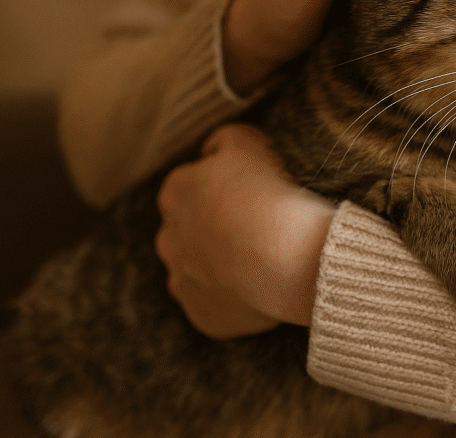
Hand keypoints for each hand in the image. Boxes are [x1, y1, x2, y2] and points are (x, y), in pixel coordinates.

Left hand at [155, 124, 335, 336]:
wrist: (287, 257)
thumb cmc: (269, 195)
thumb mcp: (249, 142)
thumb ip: (223, 139)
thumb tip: (212, 150)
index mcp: (176, 192)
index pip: (192, 184)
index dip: (225, 188)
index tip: (253, 194)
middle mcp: (168, 238)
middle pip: (189, 229)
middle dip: (214, 228)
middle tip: (257, 227)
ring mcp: (183, 280)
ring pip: (197, 269)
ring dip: (220, 264)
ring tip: (261, 259)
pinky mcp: (202, 314)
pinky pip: (215, 304)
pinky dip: (233, 298)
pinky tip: (261, 287)